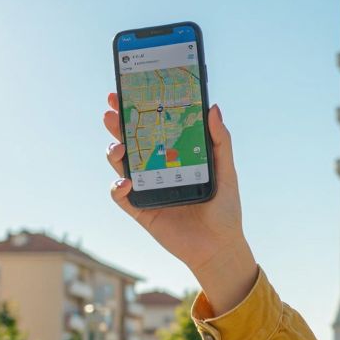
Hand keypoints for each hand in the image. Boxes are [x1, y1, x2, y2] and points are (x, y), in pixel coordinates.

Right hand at [103, 94, 256, 312]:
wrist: (219, 248)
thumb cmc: (225, 210)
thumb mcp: (227, 172)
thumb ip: (221, 142)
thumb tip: (213, 108)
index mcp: (175, 156)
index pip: (153, 128)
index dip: (138, 110)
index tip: (129, 91)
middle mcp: (157, 169)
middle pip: (131, 141)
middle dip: (118, 124)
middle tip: (111, 110)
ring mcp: (146, 188)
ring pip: (120, 164)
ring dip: (114, 151)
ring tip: (119, 144)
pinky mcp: (140, 210)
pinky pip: (120, 196)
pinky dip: (118, 186)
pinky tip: (126, 180)